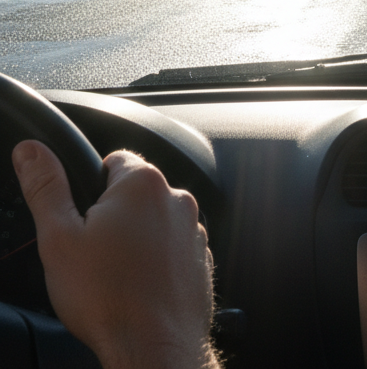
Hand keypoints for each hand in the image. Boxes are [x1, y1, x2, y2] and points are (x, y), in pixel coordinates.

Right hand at [12, 141, 219, 368]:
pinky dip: (155, 260)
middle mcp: (177, 198)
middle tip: (91, 252)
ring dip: (135, 238)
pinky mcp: (201, 257)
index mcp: (143, 183)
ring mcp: (194, 229)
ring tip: (113, 274)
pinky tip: (136, 286)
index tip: (80, 216)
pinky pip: (172, 248)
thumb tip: (31, 151)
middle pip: (135, 193)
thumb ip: (46, 188)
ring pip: (154, 222)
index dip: (90, 187)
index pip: (114, 160)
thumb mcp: (59, 238)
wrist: (154, 348)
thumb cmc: (107, 297)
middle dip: (112, 215)